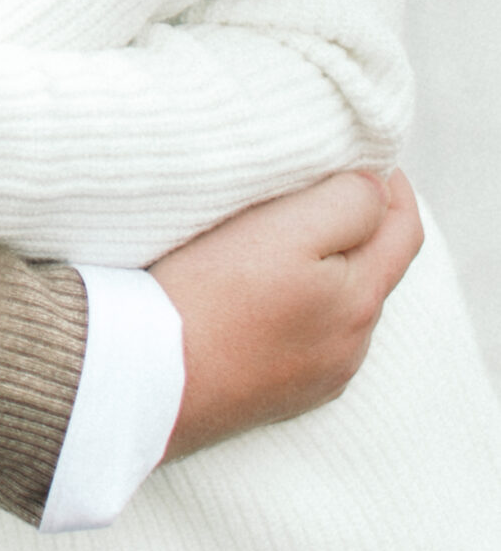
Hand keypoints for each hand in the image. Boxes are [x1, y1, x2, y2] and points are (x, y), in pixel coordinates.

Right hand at [154, 169, 421, 456]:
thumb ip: (346, 203)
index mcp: (359, 301)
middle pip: (374, 269)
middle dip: (358, 224)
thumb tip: (376, 189)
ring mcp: (315, 378)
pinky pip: (307, 339)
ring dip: (326, 268)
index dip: (392, 184)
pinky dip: (298, 306)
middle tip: (316, 184)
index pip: (405, 230)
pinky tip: (259, 294)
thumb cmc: (210, 296)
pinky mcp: (278, 396)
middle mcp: (350, 348)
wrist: (144, 378)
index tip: (360, 154)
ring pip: (339, 306)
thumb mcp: (283, 230)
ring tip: (279, 235)